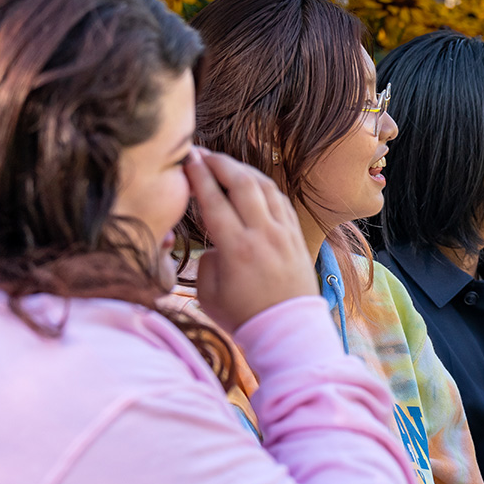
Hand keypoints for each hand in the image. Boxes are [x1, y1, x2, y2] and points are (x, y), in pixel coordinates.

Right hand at [185, 147, 317, 331]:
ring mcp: (283, 233)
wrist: (288, 330)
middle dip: (219, 162)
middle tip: (201, 153)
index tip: (187, 158)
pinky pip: (280, 200)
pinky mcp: (296, 236)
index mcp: (236, 248)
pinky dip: (263, 185)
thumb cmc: (244, 316)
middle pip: (241, 183)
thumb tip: (215, 243)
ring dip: (242, 169)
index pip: (214, 200)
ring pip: (264, 186)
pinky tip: (251, 182)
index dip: (198, 175)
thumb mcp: (209, 293)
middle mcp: (262, 234)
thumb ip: (208, 260)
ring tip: (224, 163)